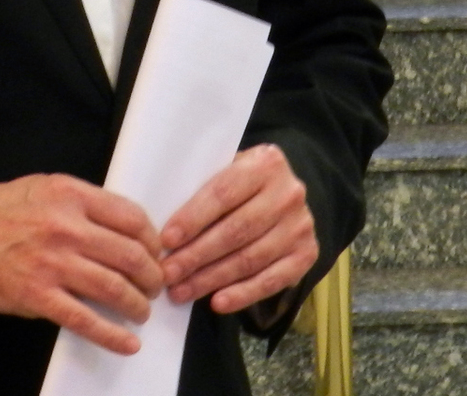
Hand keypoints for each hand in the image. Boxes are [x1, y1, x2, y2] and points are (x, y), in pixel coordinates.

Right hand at [0, 174, 164, 353]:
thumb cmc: (6, 211)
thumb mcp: (47, 188)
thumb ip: (86, 203)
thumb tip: (127, 230)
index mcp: (71, 196)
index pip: (132, 217)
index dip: (153, 240)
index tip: (155, 253)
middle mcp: (66, 227)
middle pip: (130, 255)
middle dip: (151, 276)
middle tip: (154, 286)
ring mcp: (53, 263)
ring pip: (114, 288)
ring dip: (137, 305)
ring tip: (141, 311)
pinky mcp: (39, 295)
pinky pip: (84, 320)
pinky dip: (112, 335)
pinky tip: (128, 343)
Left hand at [159, 144, 316, 315]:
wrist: (285, 192)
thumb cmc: (240, 183)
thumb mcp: (225, 169)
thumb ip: (202, 186)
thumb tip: (158, 224)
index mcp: (265, 163)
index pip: (222, 193)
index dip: (192, 219)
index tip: (166, 240)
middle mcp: (289, 193)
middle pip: (235, 231)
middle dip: (196, 256)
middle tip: (167, 274)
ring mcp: (301, 226)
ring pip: (250, 259)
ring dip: (212, 279)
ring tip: (182, 291)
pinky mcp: (308, 254)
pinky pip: (273, 281)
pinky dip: (243, 294)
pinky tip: (217, 303)